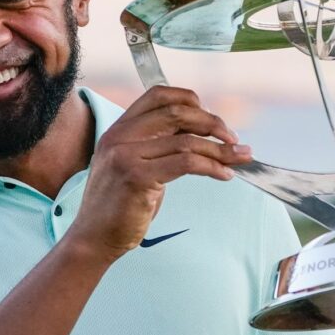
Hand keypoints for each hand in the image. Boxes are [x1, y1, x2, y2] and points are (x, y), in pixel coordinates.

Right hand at [67, 85, 252, 261]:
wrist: (93, 238)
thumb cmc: (119, 207)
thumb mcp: (134, 166)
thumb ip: (157, 147)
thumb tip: (202, 134)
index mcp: (118, 129)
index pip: (158, 95)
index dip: (191, 100)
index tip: (213, 117)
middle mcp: (119, 136)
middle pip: (177, 113)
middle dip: (213, 123)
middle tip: (234, 139)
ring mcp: (125, 155)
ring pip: (186, 141)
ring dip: (220, 149)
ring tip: (240, 158)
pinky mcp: (137, 177)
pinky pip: (186, 163)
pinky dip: (212, 166)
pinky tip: (223, 175)